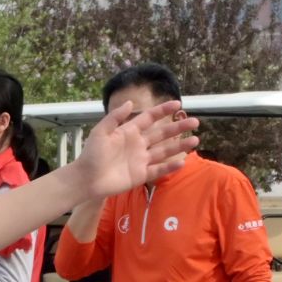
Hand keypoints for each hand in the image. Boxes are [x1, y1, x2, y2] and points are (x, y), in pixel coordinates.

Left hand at [72, 101, 199, 201]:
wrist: (86, 179)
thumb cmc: (91, 154)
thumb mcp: (101, 132)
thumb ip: (115, 118)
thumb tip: (130, 102)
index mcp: (129, 132)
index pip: (149, 118)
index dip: (163, 111)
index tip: (178, 104)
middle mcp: (138, 144)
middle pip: (162, 134)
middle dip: (178, 127)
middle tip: (195, 122)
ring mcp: (141, 160)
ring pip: (164, 151)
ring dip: (179, 146)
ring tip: (195, 140)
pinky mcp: (140, 175)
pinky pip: (158, 170)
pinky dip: (170, 167)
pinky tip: (182, 161)